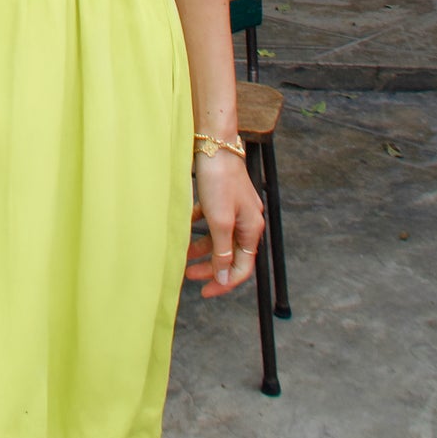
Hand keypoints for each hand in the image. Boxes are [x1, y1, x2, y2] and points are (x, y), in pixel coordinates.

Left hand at [185, 151, 264, 296]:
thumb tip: (224, 277)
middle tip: (190, 276)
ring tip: (184, 255)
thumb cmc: (219, 180)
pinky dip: (200, 229)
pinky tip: (187, 228)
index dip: (224, 283)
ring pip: (220, 238)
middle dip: (211, 268)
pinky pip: (212, 221)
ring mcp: (235, 209)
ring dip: (203, 249)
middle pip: (231, 254)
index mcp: (252, 229)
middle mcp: (247, 221)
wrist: (214, 145)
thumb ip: (222, 251)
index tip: (205, 292)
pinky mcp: (223, 198)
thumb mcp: (219, 221)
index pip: (242, 267)